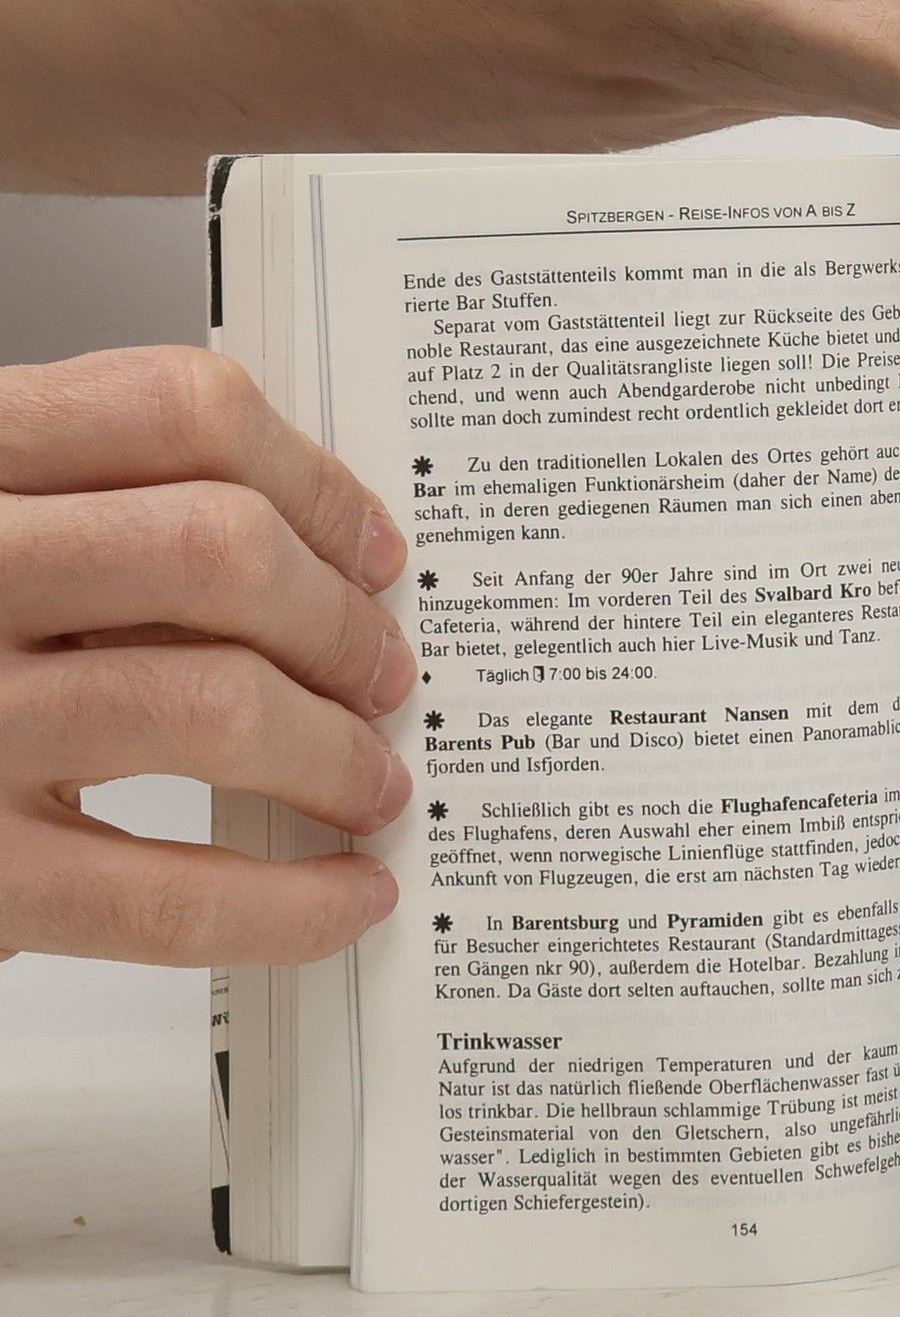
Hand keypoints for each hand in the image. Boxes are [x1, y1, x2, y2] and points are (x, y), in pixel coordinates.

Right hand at [0, 348, 413, 966]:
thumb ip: (97, 518)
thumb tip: (318, 571)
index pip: (178, 412)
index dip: (317, 487)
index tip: (375, 552)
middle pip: (218, 550)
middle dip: (340, 625)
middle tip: (385, 677)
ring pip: (213, 706)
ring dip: (335, 756)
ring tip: (371, 784)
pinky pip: (166, 894)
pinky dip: (289, 905)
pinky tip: (343, 898)